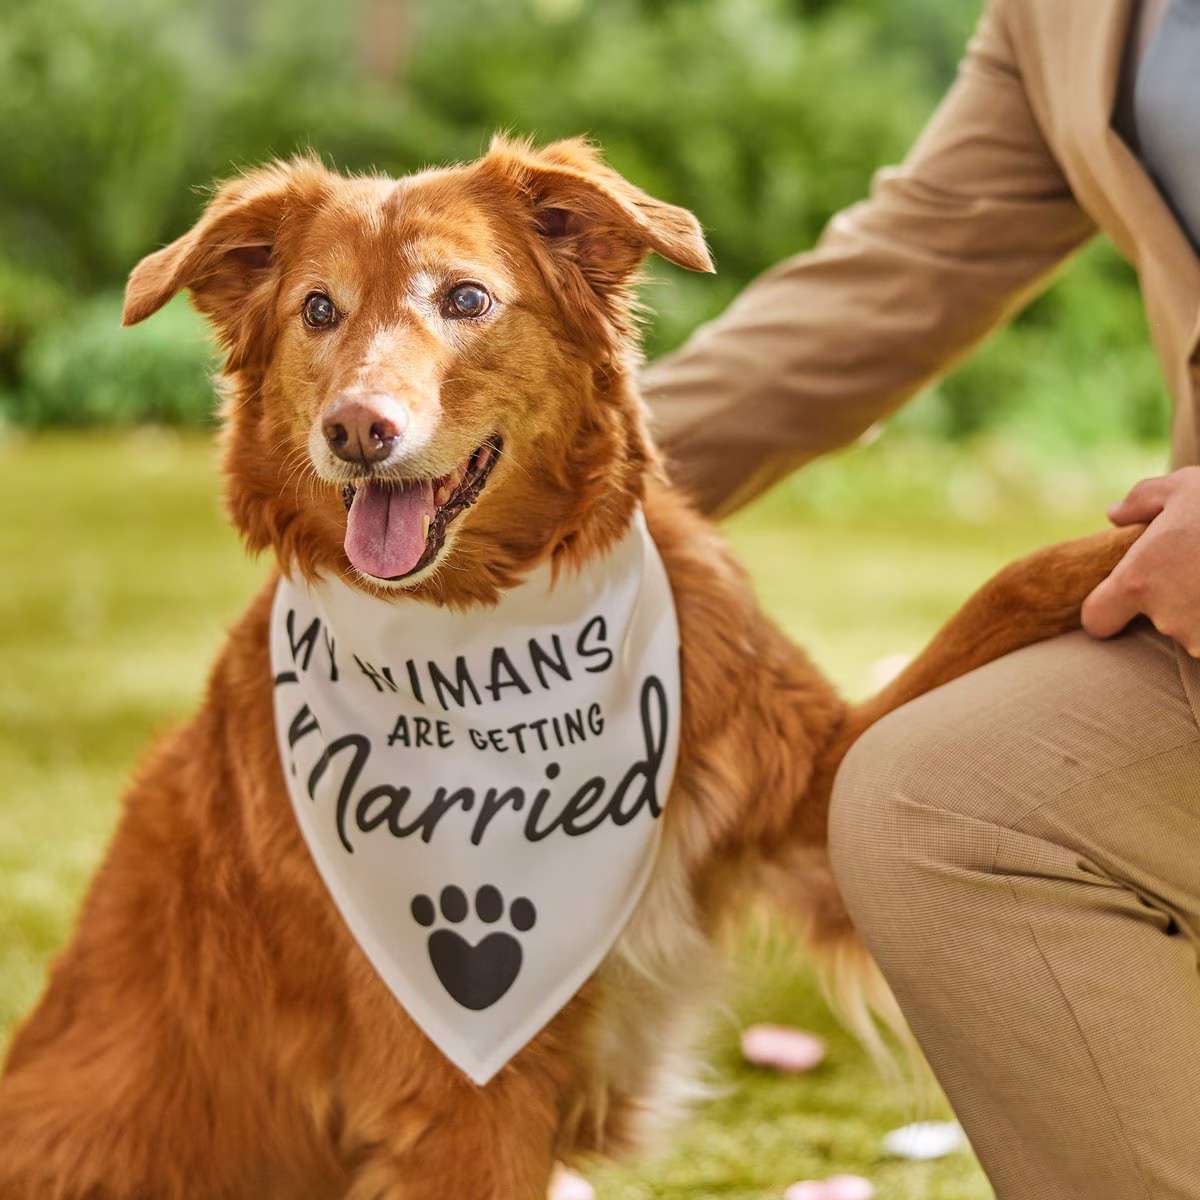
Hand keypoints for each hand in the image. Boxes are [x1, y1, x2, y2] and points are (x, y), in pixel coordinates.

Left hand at [1082, 466, 1199, 654]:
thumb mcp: (1183, 487)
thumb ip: (1141, 500)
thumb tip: (1114, 515)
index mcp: (1138, 582)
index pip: (1096, 620)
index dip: (1106, 609)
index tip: (1124, 597)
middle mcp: (1166, 617)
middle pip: (1156, 621)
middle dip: (1172, 600)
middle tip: (1197, 567)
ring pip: (1194, 630)